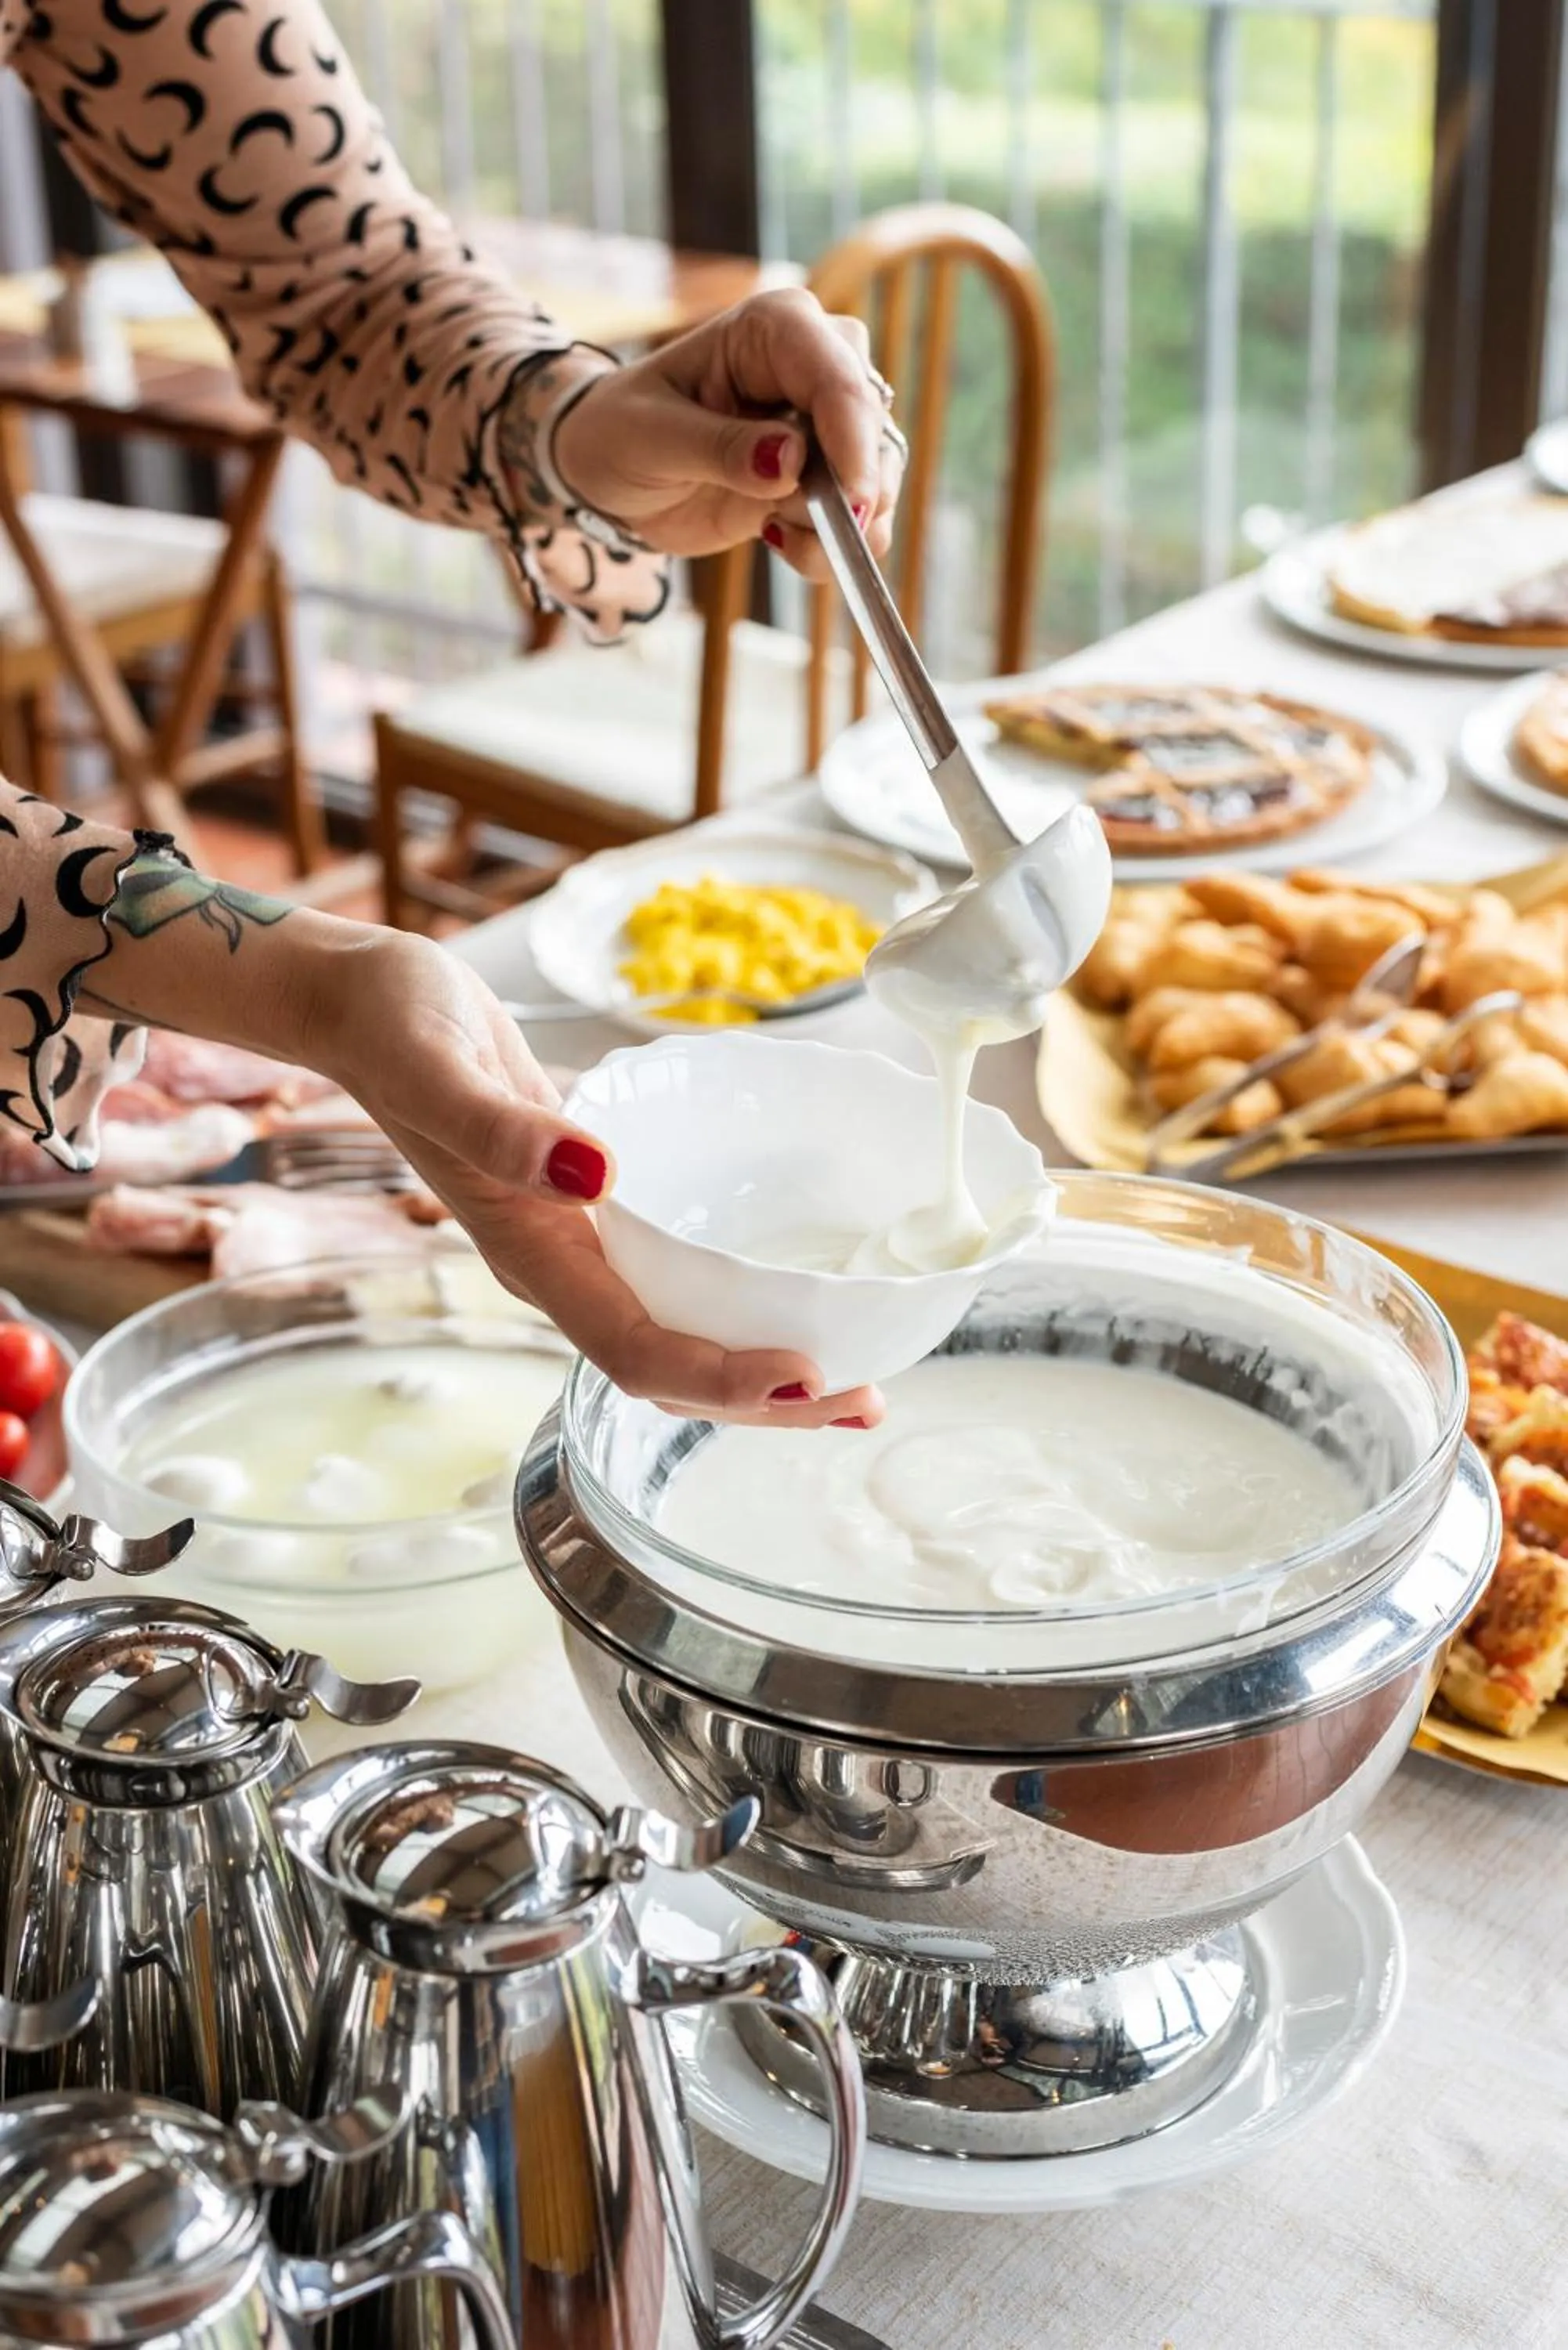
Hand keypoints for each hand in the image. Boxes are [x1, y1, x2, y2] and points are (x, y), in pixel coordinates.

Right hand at [311, 933, 883, 1428]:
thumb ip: (504, 1127)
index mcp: (528, 1254)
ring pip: (679, 1332)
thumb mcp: (437, 1066)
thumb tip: (593, 1173)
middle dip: (764, 1399)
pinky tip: (791, 1286)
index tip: (804, 1374)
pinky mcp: (595, 1204)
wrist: (363, 1004)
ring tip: (849, 1374)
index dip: (720, 1376)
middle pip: (672, 1369)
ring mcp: (578, 1241)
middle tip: (863, 1400)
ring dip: (759, 1362)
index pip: (635, 1351)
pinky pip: (676, 1273)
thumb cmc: (393, 1027)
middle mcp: (559, 1265)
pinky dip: (737, 1296)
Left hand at [551, 288, 903, 579]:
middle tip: (793, 520)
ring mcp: (824, 426)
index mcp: (774, 329)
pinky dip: (831, 548)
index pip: (838, 375)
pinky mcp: (821, 479)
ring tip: (774, 533)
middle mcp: (813, 367)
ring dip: (842, 525)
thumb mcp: (651, 437)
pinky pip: (857, 520)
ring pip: (877, 477)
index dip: (854, 436)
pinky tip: (778, 541)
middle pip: (873, 425)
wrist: (609, 475)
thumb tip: (792, 460)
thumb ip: (720, 447)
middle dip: (853, 486)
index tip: (849, 497)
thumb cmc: (619, 432)